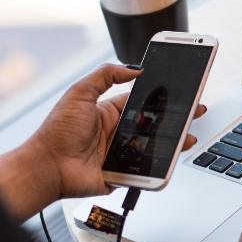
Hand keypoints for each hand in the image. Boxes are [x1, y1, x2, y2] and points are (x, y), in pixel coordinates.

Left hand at [30, 63, 205, 199]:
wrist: (47, 167)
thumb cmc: (56, 131)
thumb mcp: (79, 92)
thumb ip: (105, 75)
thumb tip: (133, 68)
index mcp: (109, 112)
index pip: (142, 102)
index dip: (161, 97)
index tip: (179, 91)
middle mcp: (117, 132)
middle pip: (154, 124)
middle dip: (175, 118)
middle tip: (195, 112)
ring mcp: (121, 154)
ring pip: (154, 147)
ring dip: (173, 142)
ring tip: (189, 136)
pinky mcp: (122, 173)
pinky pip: (145, 170)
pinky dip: (159, 166)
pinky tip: (172, 158)